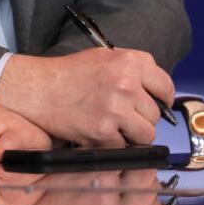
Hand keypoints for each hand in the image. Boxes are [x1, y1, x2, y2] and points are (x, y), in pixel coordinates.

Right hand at [0, 48, 174, 146]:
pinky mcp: (104, 132)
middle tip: (124, 115)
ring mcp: (116, 109)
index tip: (158, 104)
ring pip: (146, 133)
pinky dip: (114, 144)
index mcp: (130, 62)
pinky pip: (125, 146)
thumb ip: (133, 70)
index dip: (163, 98)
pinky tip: (100, 132)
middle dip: (142, 117)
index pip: (165, 86)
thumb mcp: (104, 57)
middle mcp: (126, 84)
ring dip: (133, 134)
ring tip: (115, 126)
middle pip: (155, 113)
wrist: (38, 89)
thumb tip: (156, 91)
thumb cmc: (68, 74)